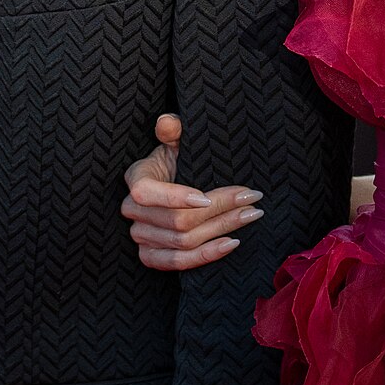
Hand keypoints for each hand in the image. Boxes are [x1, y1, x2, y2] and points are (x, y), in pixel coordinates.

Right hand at [121, 113, 263, 271]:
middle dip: (219, 209)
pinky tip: (231, 243)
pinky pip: (178, 263)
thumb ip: (173, 130)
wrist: (172, 187)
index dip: (176, 197)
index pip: (148, 193)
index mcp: (136, 179)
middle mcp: (133, 211)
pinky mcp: (152, 257)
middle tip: (251, 198)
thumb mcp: (175, 143)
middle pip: (178, 220)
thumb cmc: (175, 162)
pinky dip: (206, 255)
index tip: (207, 196)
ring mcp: (140, 237)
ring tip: (251, 214)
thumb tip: (169, 121)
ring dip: (222, 229)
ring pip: (184, 242)